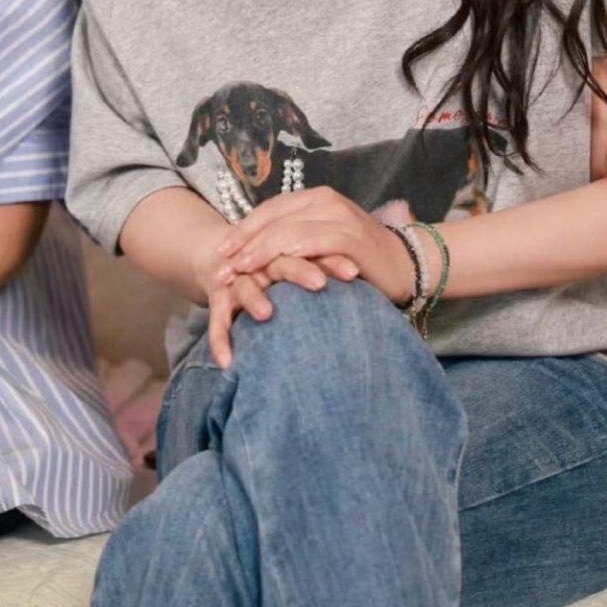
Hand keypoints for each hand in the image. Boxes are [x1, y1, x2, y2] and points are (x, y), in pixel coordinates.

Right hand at [199, 246, 360, 370]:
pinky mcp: (219, 297)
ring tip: (267, 315)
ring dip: (254, 298)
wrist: (233, 256)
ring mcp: (238, 277)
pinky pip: (218, 318)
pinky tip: (228, 362)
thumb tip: (388, 286)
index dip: (332, 257)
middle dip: (298, 271)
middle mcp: (262, 260)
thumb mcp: (311, 264)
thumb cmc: (285, 267)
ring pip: (245, 286)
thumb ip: (335, 271)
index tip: (354, 272)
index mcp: (287, 244)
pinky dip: (221, 338)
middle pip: (278, 260)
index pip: (311, 246)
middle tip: (319, 284)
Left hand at [209, 188, 416, 310]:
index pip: (269, 210)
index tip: (220, 252)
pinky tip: (277, 267)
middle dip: (244, 244)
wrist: (407, 265)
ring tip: (241, 271)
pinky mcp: (353, 238)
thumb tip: (252, 255)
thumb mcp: (321, 246)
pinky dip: (295, 254)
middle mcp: (326, 201)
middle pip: (274, 219)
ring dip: (261, 251)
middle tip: (223, 268)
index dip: (242, 230)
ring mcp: (340, 217)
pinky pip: (317, 242)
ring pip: (290, 230)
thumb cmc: (359, 260)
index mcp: (316, 199)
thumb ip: (295, 242)